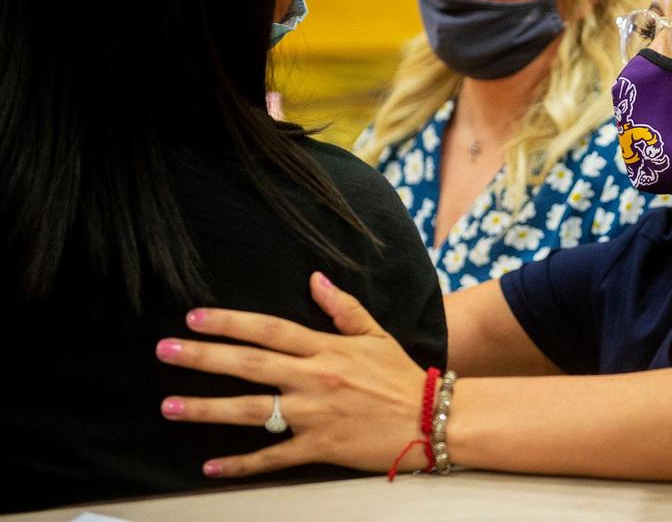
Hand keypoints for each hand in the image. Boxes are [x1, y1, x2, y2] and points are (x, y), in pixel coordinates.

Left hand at [155, 272, 428, 477]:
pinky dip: (241, 464)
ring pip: (251, 411)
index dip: (230, 321)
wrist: (431, 420)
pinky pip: (273, 456)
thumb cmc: (402, 375)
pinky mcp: (319, 447)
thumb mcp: (375, 334)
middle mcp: (315, 378)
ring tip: (170, 406)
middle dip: (204, 357)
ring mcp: (314, 414)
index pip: (269, 329)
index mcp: (327, 348)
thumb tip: (315, 278)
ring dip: (207, 408)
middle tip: (166, 351)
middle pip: (250, 365)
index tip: (195, 317)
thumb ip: (342, 307)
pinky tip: (209, 466)